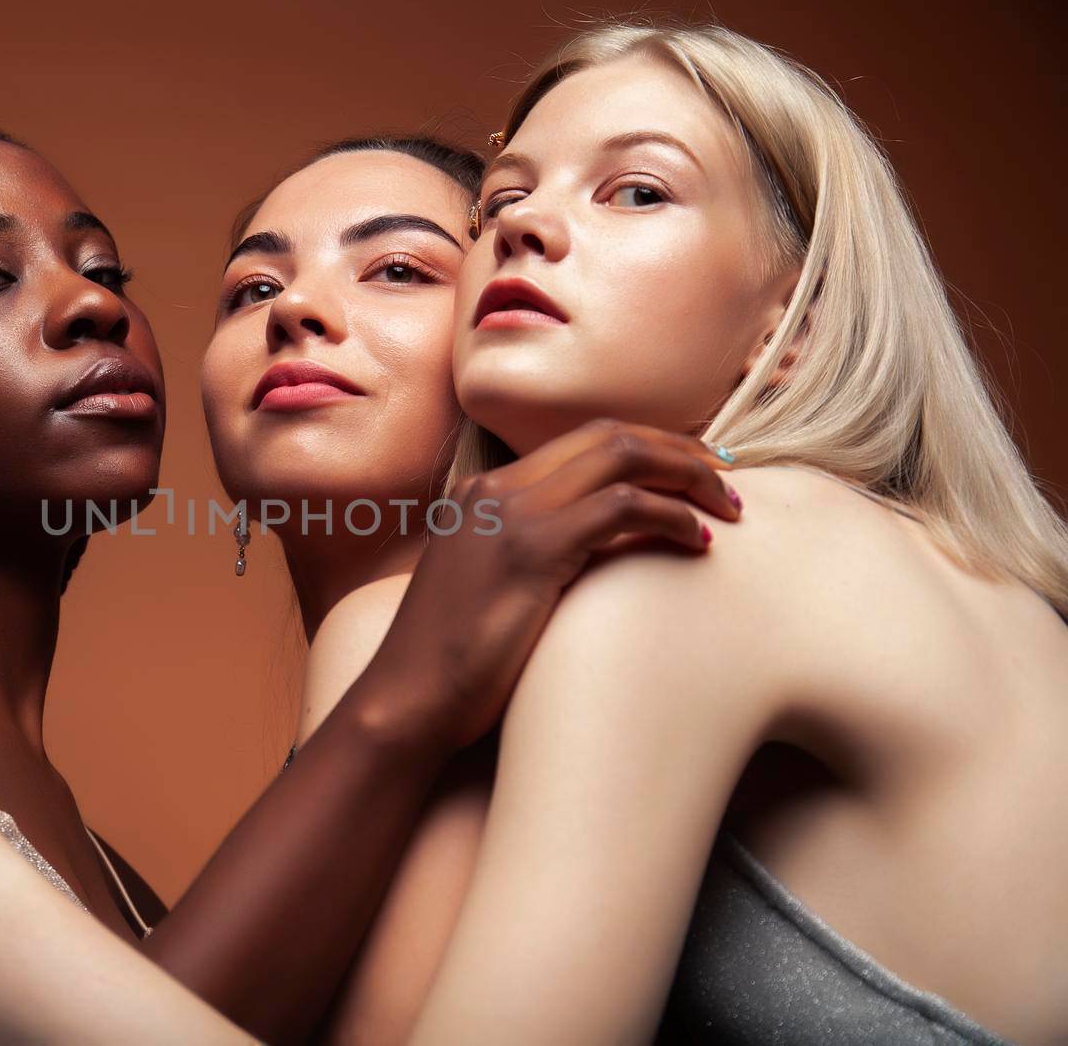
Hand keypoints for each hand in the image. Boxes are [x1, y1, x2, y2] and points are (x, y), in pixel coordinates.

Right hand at [349, 419, 742, 755]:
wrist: (407, 700)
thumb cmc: (451, 666)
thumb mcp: (490, 592)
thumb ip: (534, 559)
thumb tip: (599, 558)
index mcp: (482, 493)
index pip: (582, 443)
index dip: (649, 448)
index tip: (694, 474)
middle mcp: (495, 489)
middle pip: (609, 436)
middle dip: (680, 451)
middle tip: (728, 480)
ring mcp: (511, 513)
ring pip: (622, 457)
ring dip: (687, 478)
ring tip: (728, 509)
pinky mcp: (532, 549)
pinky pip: (623, 508)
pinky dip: (671, 518)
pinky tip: (698, 543)